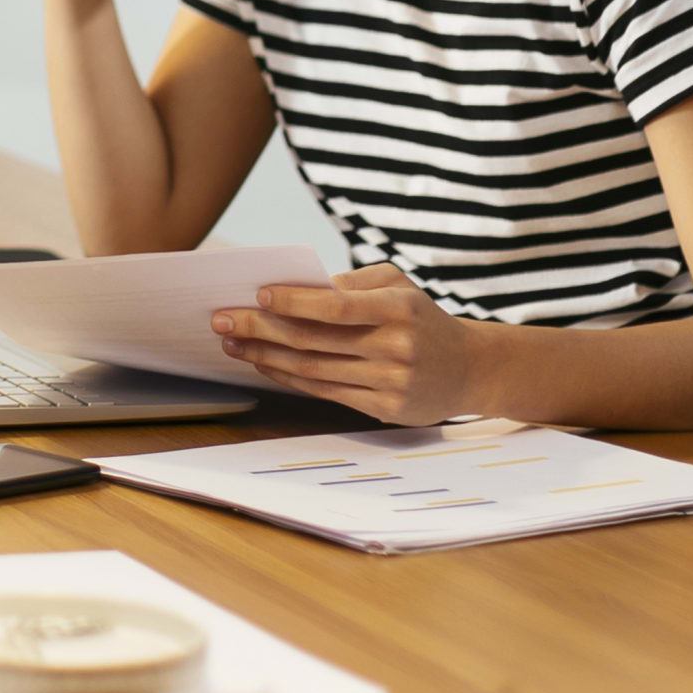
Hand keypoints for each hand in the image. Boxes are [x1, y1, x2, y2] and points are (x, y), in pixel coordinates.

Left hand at [213, 266, 491, 423]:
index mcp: (398, 308)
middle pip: (314, 340)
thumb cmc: (422, 317)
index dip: (293, 302)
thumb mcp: (398, 286)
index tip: (257, 294)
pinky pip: (326, 391)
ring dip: (266, 356)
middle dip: (261, 329)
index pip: (335, 306)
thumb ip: (353, 283)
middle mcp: (395, 347)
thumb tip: (295, 290)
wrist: (471, 368)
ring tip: (233, 343)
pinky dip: (289, 378)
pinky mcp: (385, 409)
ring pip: (313, 370)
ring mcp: (390, 382)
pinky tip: (264, 364)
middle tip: (221, 320)